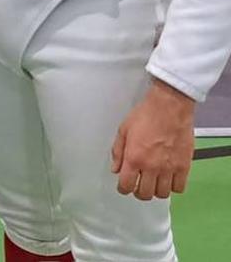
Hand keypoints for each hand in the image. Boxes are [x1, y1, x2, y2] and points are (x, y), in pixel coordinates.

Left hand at [111, 79, 195, 199]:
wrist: (169, 107)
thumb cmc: (145, 115)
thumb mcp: (123, 130)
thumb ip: (118, 152)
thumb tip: (116, 169)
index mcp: (134, 158)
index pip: (126, 186)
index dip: (123, 189)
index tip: (124, 186)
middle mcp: (152, 167)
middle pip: (145, 194)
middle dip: (139, 192)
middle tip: (138, 185)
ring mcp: (169, 168)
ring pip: (162, 194)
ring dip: (156, 190)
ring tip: (153, 182)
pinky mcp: (184, 166)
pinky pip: (179, 187)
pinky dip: (173, 186)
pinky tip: (168, 179)